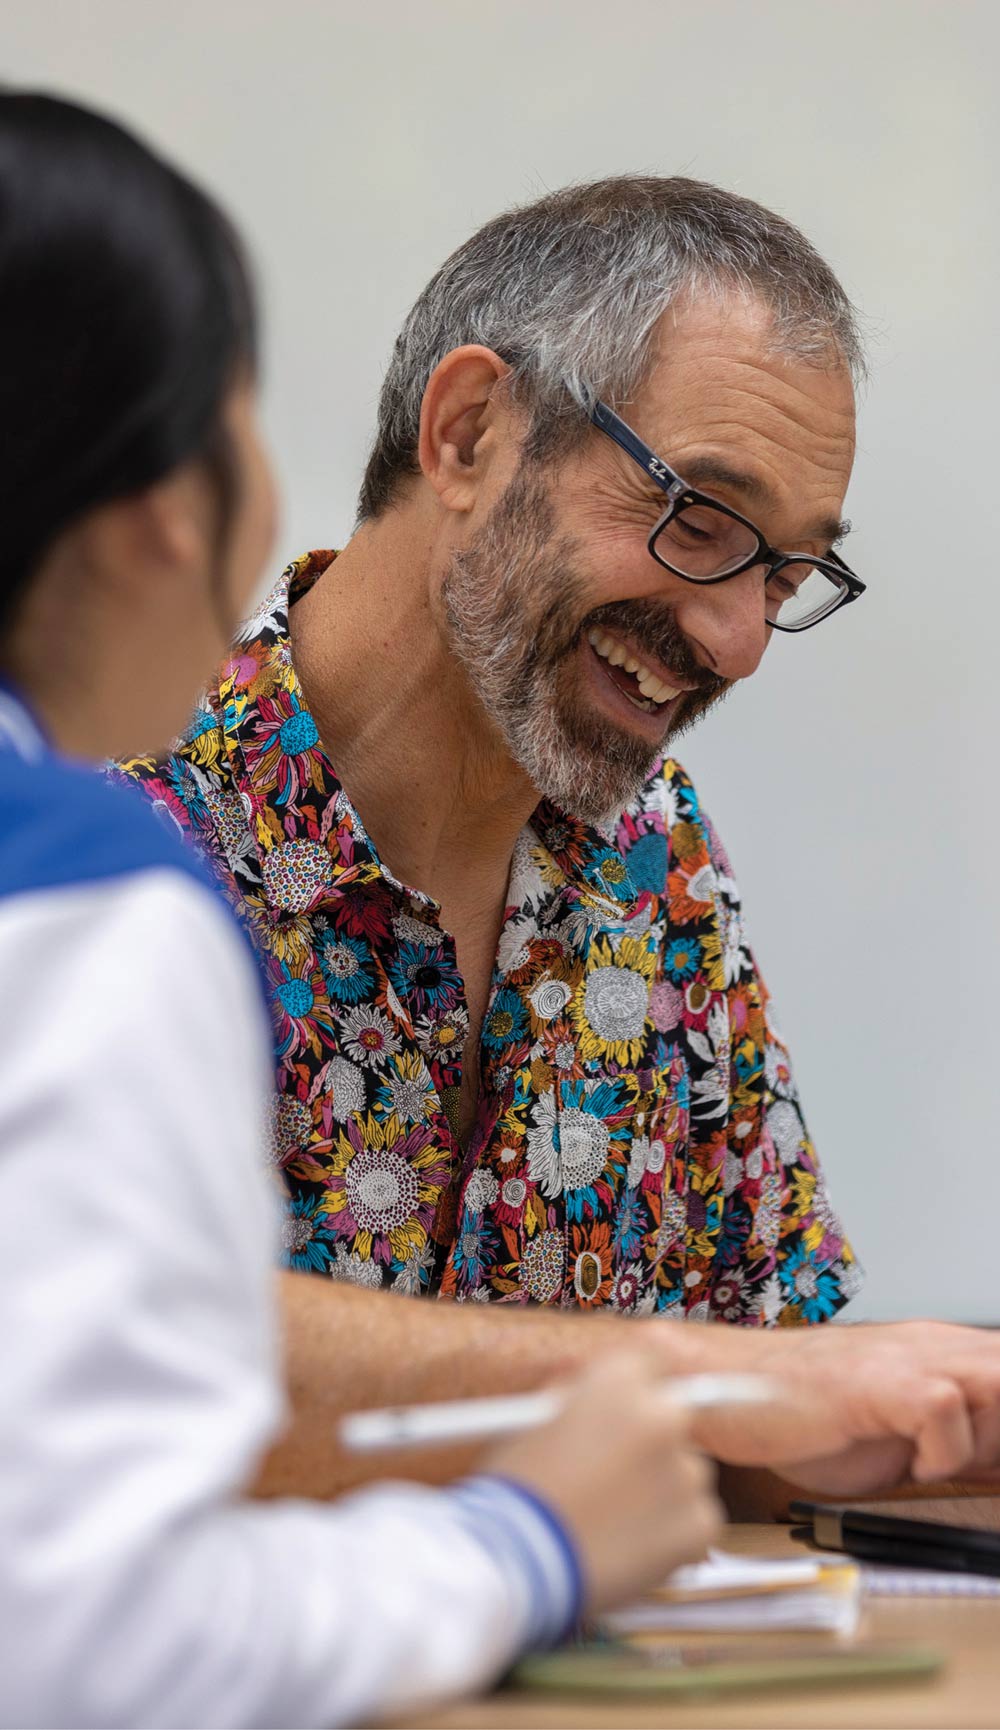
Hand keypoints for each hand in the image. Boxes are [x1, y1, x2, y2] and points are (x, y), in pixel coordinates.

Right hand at [482, 1352, 722, 1616]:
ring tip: (612, 1520)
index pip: (649, 1361)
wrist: (518, 1564)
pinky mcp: (701, 1525)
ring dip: (662, 1488)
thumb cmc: (516, 1491)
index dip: (634, 1386)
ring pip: (687, 1472)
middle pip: (671, 1417)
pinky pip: (698, 1519)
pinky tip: (629, 1547)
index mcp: (619, 1381)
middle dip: (648, 1440)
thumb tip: (589, 1388)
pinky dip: (672, 1534)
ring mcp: (687, 1473)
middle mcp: (662, 1417)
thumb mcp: (531, 1419)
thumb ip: (574, 1394)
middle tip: (615, 1472)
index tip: (627, 1408)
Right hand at [682, 1320, 999, 1495]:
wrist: (726, 1388)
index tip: (991, 1459)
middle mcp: (932, 1344)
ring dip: (988, 1434)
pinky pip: (943, 1407)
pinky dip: (941, 1451)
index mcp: (943, 1351)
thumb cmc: (803, 1414)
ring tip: (943, 1464)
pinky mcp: (876, 1381)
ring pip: (998, 1379)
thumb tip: (998, 1465)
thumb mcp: (902, 1433)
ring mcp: (906, 1358)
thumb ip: (960, 1442)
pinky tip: (909, 1465)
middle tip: (975, 1464)